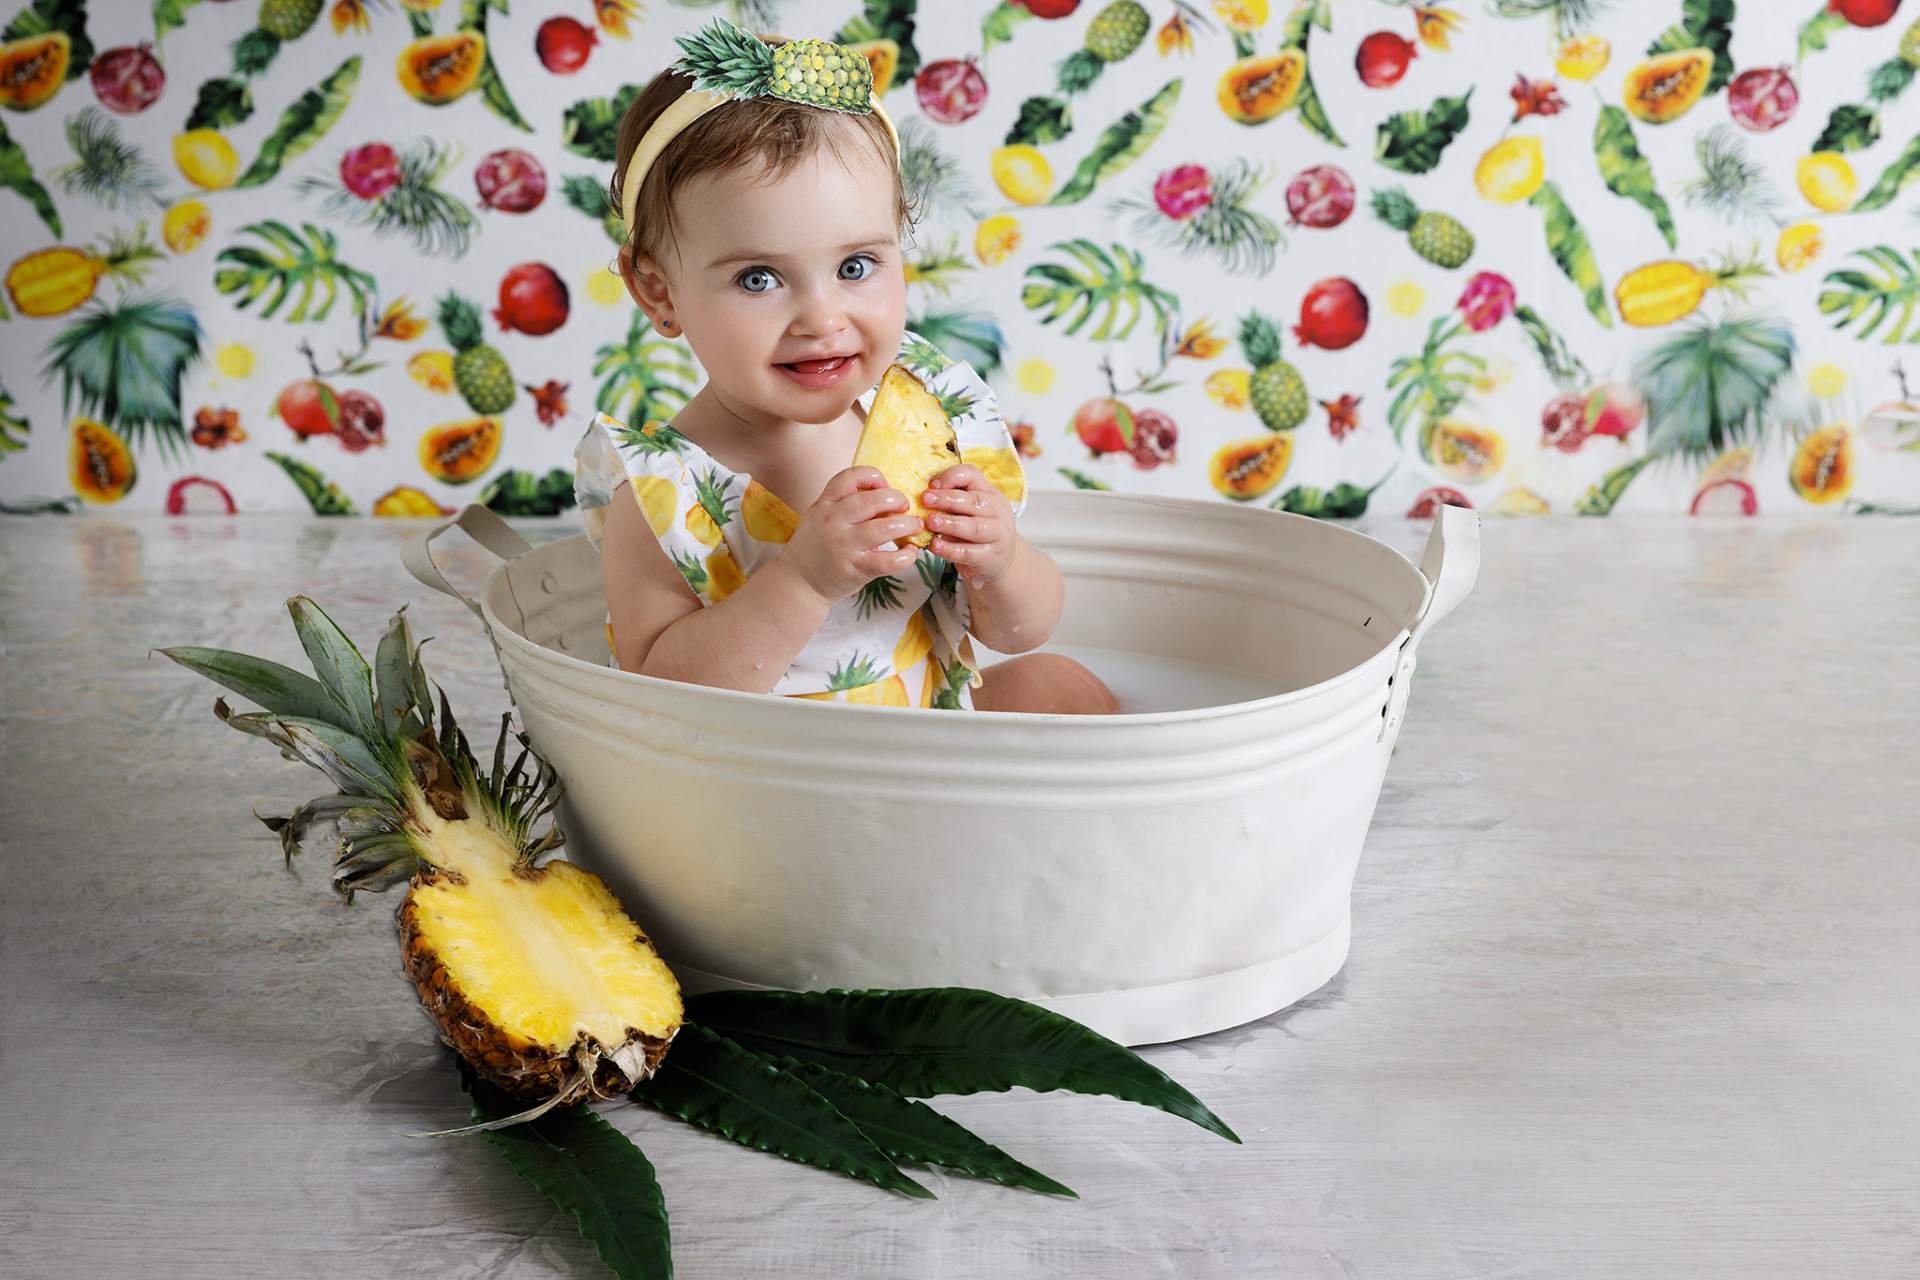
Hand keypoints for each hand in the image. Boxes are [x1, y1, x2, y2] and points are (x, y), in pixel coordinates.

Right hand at [780, 466, 922, 604]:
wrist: (799, 582)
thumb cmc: (816, 548)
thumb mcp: (821, 517)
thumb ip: (844, 505)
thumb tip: (885, 496)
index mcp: (824, 505)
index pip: (848, 478)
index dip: (872, 476)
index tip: (884, 485)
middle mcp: (832, 522)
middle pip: (870, 501)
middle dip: (896, 499)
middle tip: (905, 505)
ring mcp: (843, 546)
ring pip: (883, 528)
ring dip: (907, 525)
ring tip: (915, 526)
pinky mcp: (855, 570)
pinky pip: (888, 561)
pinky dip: (905, 556)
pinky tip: (910, 552)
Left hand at [922, 465, 1015, 584]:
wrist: (1002, 560)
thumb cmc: (978, 529)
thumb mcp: (970, 511)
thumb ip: (951, 502)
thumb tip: (921, 498)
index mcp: (989, 493)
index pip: (973, 476)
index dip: (952, 477)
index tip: (932, 484)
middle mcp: (997, 511)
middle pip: (973, 501)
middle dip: (947, 499)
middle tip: (925, 499)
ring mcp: (996, 535)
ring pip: (973, 527)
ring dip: (950, 523)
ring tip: (930, 521)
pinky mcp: (989, 556)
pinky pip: (967, 552)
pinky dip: (949, 549)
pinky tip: (935, 545)